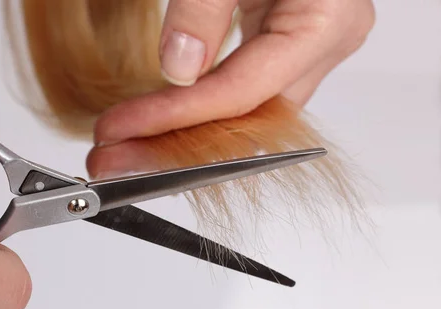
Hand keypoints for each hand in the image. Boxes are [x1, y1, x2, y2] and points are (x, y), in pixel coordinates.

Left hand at [88, 0, 374, 175]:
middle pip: (244, 119)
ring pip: (243, 115)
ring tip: (129, 147)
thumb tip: (180, 68)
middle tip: (116, 159)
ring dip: (184, 135)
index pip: (243, 92)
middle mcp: (324, 43)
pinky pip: (243, 92)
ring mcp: (306, 47)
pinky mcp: (283, 43)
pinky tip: (162, 121)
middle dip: (175, 144)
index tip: (124, 131)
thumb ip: (205, 6)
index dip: (178, 117)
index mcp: (326, 20)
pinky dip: (200, 110)